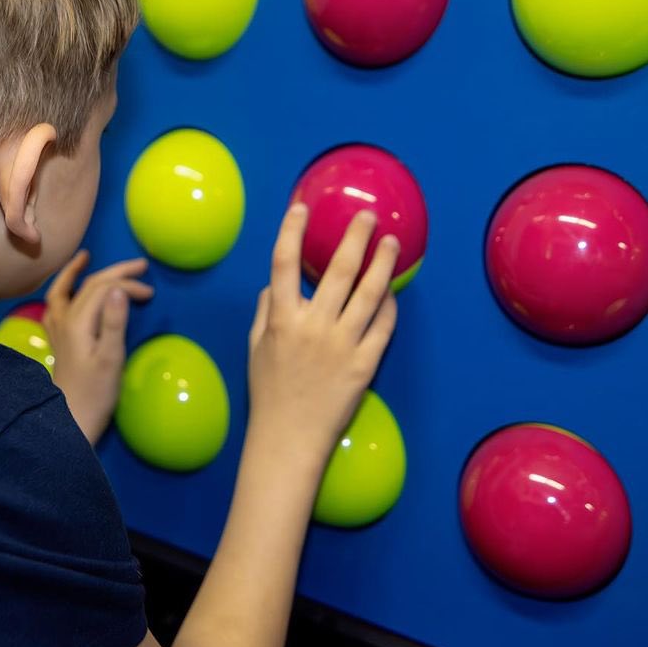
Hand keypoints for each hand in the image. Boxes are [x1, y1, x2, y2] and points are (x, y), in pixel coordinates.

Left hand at [45, 250, 153, 444]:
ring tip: (85, 258)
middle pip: (87, 285)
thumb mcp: (111, 357)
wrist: (71, 421)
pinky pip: (56, 307)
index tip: (150, 293)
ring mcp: (58, 331)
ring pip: (64, 292)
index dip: (127, 285)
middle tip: (140, 265)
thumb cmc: (95, 393)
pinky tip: (69, 294)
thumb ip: (113, 321)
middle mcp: (64, 321)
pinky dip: (63, 293)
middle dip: (114, 272)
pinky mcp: (59, 342)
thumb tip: (118, 289)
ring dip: (76, 273)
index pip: (103, 289)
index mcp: (78, 322)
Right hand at [246, 204, 398, 474]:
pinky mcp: (364, 364)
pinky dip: (388, 307)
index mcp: (281, 319)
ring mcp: (341, 345)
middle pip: (337, 271)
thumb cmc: (268, 393)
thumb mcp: (254, 348)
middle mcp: (312, 326)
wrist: (288, 438)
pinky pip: (381, 327)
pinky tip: (392, 293)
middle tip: (367, 217)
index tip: (302, 208)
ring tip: (392, 244)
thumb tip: (275, 284)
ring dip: (382, 265)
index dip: (291, 231)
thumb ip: (265, 311)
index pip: (284, 264)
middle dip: (354, 238)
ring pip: (368, 294)